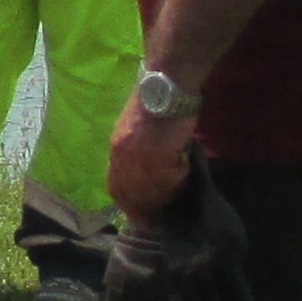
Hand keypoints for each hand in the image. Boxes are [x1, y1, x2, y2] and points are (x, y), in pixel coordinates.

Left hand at [106, 100, 194, 223]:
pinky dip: (181, 175)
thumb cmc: (155, 101)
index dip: (128, 203)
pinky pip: (172, 176)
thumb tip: (144, 175)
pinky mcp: (159, 153)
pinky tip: (185, 165)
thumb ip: (135, 151)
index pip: (115, 186)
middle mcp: (122, 155)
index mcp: (115, 148)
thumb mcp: (134, 128)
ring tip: (179, 183)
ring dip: (168, 191)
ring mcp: (139, 156)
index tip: (139, 215)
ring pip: (153, 189)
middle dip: (146, 207)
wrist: (166, 83)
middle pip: (132, 193)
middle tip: (161, 217)